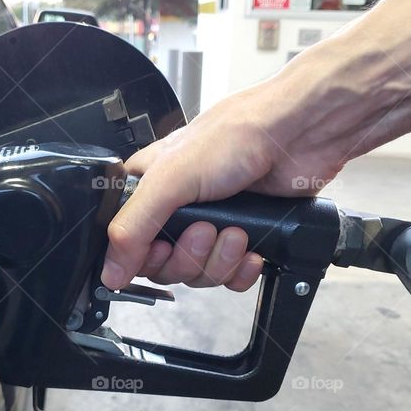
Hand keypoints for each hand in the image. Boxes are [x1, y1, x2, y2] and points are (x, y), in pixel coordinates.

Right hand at [100, 79, 344, 291]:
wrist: (300, 135)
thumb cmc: (238, 134)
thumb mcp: (170, 178)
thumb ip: (133, 227)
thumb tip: (110, 270)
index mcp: (148, 186)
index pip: (127, 242)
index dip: (142, 257)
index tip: (159, 249)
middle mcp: (176, 207)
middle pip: (164, 265)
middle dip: (188, 256)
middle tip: (205, 230)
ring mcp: (210, 223)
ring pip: (198, 273)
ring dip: (218, 260)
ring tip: (235, 232)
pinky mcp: (243, 237)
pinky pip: (230, 277)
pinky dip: (240, 270)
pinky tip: (251, 251)